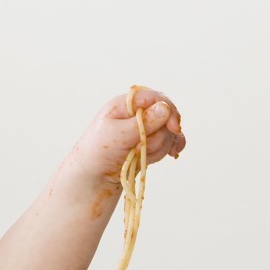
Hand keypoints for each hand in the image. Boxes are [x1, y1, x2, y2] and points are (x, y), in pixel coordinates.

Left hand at [71, 87, 185, 183]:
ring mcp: (148, 126)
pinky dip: (172, 148)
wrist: (95, 172)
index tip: (173, 128)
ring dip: (157, 148)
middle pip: (166, 117)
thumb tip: (165, 108)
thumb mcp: (116, 135)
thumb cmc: (98, 150)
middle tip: (136, 149)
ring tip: (136, 155)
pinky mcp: (153, 139)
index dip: (168, 110)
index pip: (156, 98)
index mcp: (127, 104)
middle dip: (156, 137)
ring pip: (169, 133)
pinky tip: (172, 154)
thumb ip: (141, 123)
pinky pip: (172, 140)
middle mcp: (139, 112)